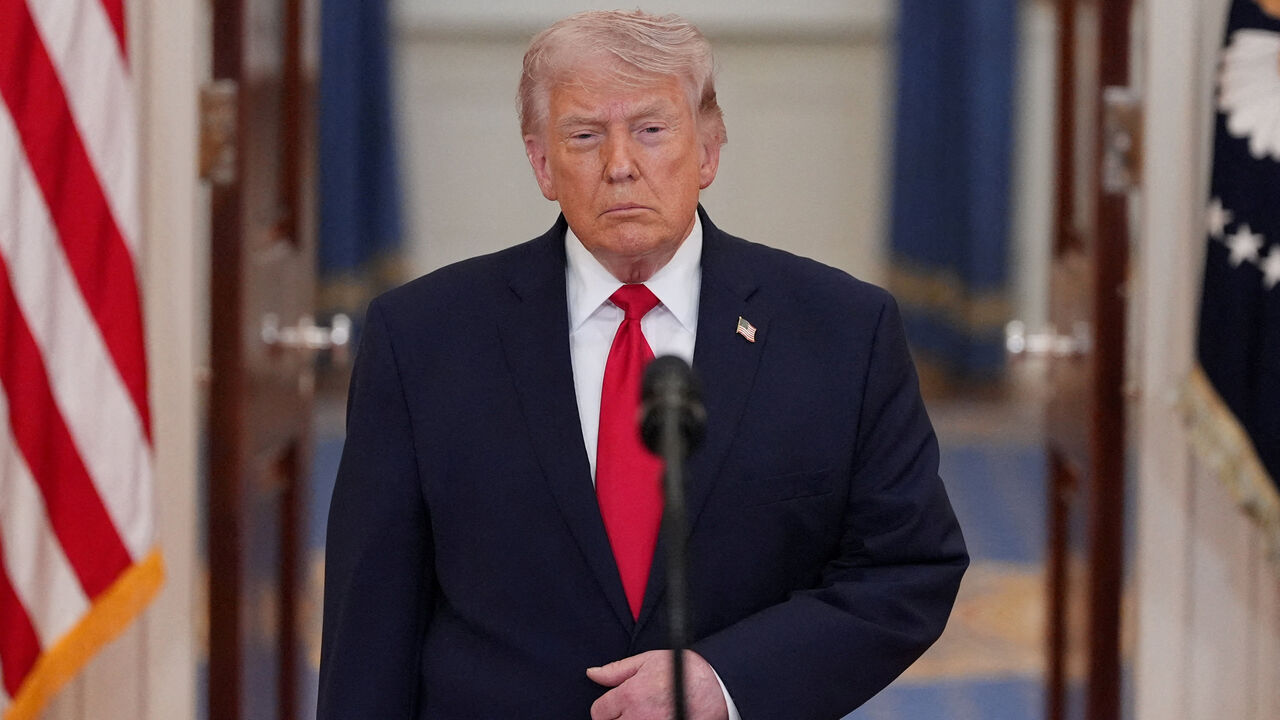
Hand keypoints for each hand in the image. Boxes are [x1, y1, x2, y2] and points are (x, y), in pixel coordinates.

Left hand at [587, 650, 728, 719]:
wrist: (719, 688)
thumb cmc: (685, 671)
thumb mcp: (649, 660)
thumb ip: (617, 669)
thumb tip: (592, 673)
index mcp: (630, 695)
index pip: (598, 712)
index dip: (606, 708)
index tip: (618, 706)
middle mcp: (637, 718)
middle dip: (618, 719)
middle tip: (634, 711)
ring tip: (644, 715)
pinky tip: (656, 718)